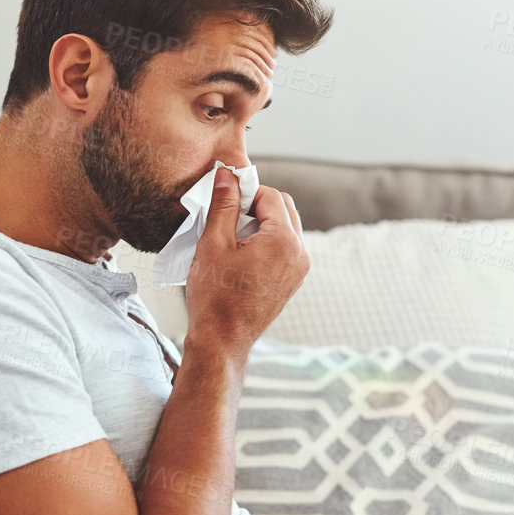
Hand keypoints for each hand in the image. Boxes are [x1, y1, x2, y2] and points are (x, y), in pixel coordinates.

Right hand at [183, 170, 308, 355]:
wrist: (223, 339)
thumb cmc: (216, 297)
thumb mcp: (214, 243)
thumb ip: (224, 204)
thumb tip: (228, 175)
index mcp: (284, 240)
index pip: (270, 195)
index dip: (245, 192)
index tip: (225, 200)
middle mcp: (300, 253)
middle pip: (284, 208)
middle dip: (257, 205)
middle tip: (228, 217)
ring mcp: (299, 269)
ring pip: (286, 227)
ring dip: (262, 223)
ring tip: (233, 238)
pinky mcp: (293, 280)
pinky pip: (286, 247)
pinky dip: (267, 241)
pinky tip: (242, 254)